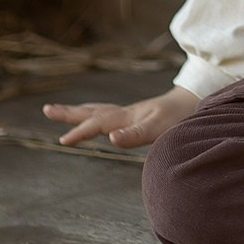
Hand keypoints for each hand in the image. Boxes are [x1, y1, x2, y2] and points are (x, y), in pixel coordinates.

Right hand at [42, 85, 199, 148]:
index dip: (80, 132)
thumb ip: (136, 134)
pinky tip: (95, 121)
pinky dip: (94, 116)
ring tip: (60, 111)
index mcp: (127, 116)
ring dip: (79, 112)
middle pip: (93, 112)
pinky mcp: (136, 118)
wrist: (197, 103)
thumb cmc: (180, 117)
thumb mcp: (160, 128)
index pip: (97, 124)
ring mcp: (130, 114)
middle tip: (46, 110)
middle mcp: (126, 113)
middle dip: (69, 113)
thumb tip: (112, 138)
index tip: (62, 140)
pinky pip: (108, 116)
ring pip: (99, 111)